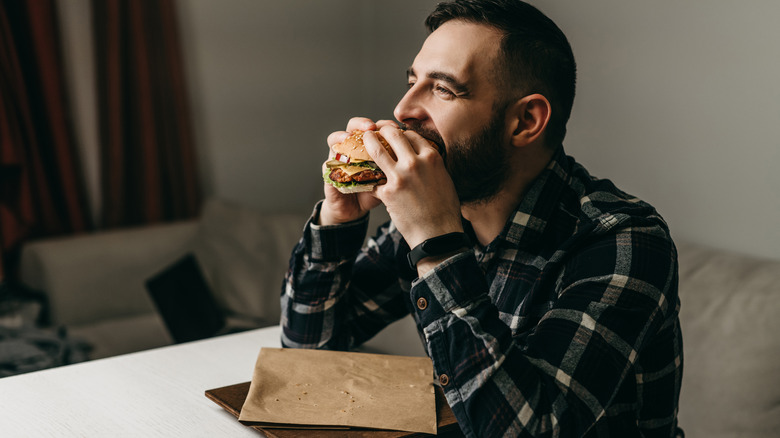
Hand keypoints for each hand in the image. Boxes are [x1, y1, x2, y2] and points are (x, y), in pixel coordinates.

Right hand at [319, 117, 396, 224]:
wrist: (355, 211)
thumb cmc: (374, 193)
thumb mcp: (389, 179)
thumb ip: (397, 165)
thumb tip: (417, 155)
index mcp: (369, 147)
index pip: (375, 128)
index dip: (384, 125)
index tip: (395, 126)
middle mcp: (352, 149)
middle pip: (354, 127)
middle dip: (363, 124)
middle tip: (373, 128)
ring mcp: (339, 159)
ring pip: (336, 139)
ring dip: (343, 135)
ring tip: (349, 136)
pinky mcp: (329, 174)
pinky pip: (327, 163)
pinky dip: (330, 160)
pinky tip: (336, 157)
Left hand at [362, 125, 462, 247]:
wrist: (438, 233)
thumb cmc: (444, 209)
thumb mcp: (444, 178)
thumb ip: (431, 164)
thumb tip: (422, 156)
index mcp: (431, 157)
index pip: (411, 135)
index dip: (400, 133)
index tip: (393, 134)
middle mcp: (415, 163)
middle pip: (393, 135)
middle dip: (382, 131)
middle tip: (374, 132)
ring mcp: (400, 177)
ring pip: (377, 150)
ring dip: (368, 143)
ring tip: (363, 141)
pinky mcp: (388, 192)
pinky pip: (374, 179)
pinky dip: (369, 178)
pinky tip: (364, 177)